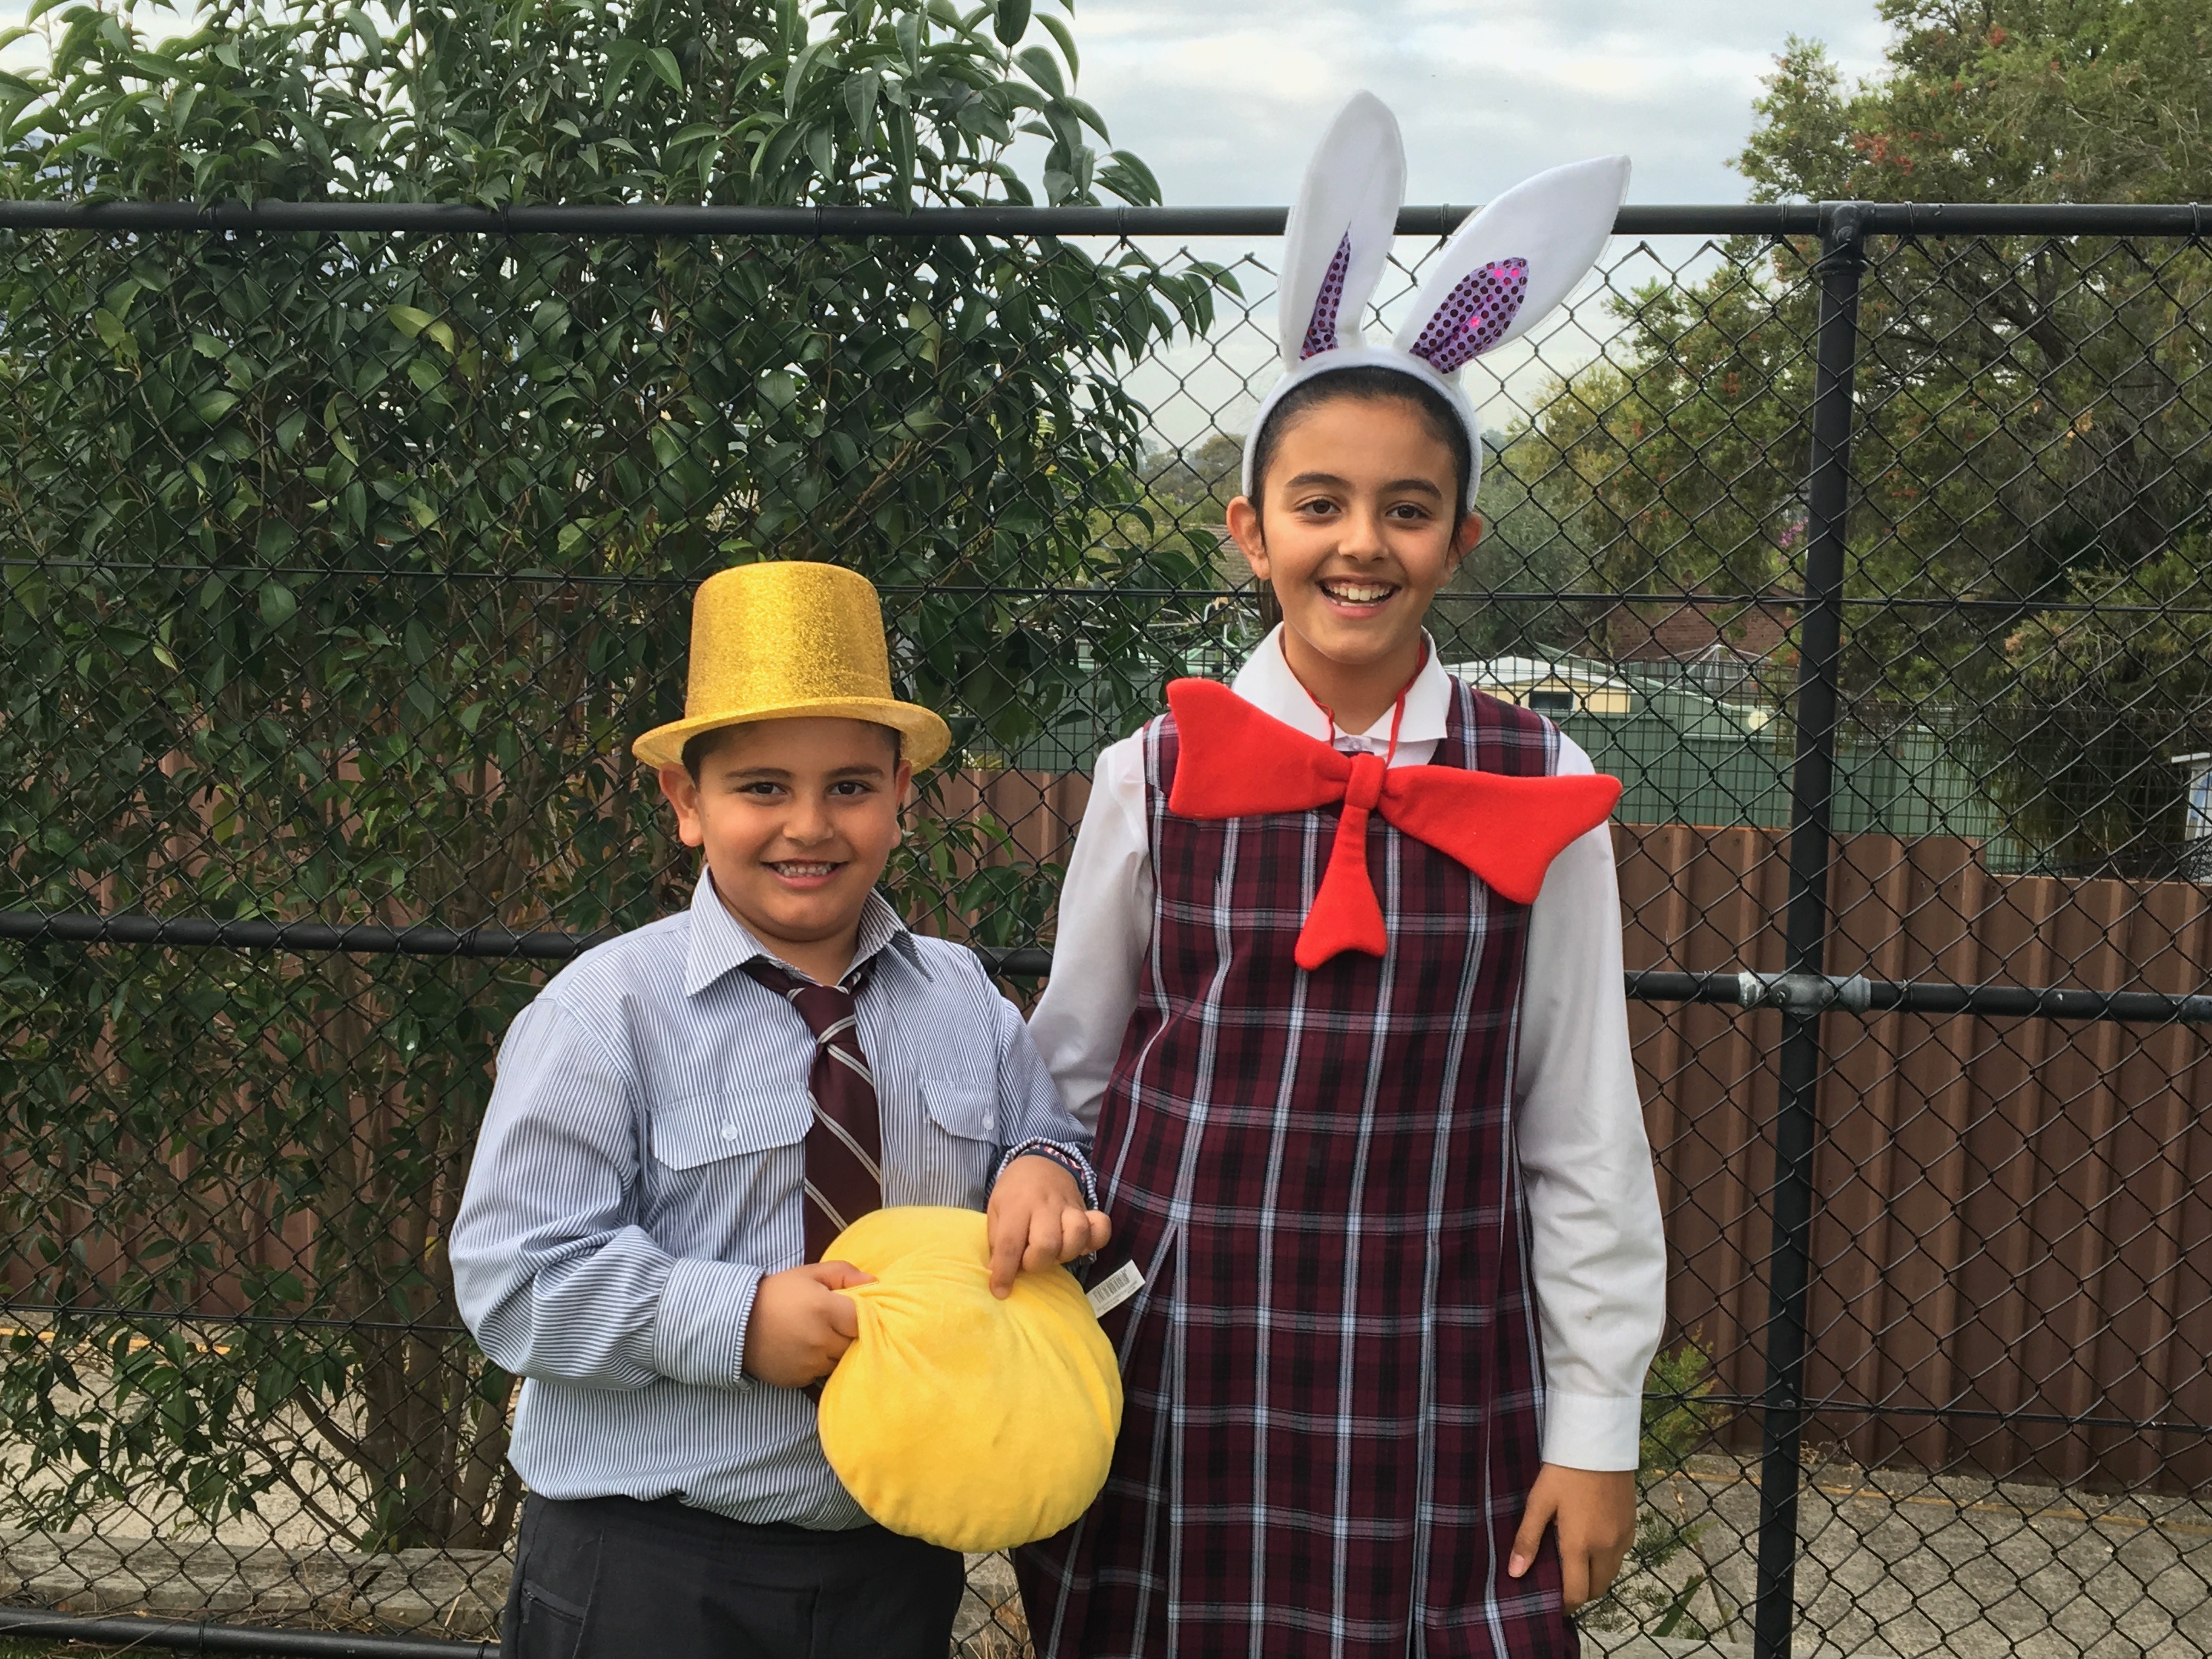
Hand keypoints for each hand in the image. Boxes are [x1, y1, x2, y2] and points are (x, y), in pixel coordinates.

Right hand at [742, 1261, 872, 1387]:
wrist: (738, 1322)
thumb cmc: (778, 1292)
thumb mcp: (810, 1273)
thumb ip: (845, 1274)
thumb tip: (875, 1283)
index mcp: (826, 1310)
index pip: (865, 1321)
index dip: (863, 1316)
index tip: (852, 1312)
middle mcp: (821, 1340)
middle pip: (854, 1343)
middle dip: (848, 1334)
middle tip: (833, 1322)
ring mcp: (810, 1363)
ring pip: (839, 1361)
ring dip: (834, 1351)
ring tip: (817, 1335)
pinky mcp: (799, 1379)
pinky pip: (821, 1374)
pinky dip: (818, 1364)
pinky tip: (804, 1350)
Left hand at [986, 1155, 1112, 1298]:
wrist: (1040, 1163)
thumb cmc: (1013, 1193)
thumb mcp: (996, 1211)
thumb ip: (997, 1240)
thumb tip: (997, 1273)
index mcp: (1016, 1205)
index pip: (1010, 1243)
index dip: (1005, 1272)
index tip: (1000, 1291)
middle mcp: (1044, 1205)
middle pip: (1047, 1242)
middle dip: (1037, 1262)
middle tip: (1029, 1261)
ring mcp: (1068, 1206)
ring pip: (1076, 1234)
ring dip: (1065, 1253)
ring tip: (1053, 1253)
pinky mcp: (1086, 1210)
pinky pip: (1101, 1226)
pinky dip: (1094, 1240)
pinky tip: (1081, 1246)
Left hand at [1509, 1464, 1635, 1610]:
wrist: (1599, 1443)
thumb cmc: (1564, 1472)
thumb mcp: (1539, 1502)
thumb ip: (1528, 1539)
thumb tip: (1515, 1574)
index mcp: (1580, 1545)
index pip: (1577, 1593)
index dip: (1564, 1604)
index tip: (1552, 1603)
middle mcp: (1606, 1548)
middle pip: (1596, 1589)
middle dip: (1580, 1592)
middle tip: (1562, 1583)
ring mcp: (1622, 1537)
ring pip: (1611, 1574)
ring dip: (1595, 1577)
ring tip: (1575, 1565)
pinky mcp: (1632, 1525)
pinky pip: (1621, 1555)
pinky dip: (1607, 1560)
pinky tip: (1593, 1544)